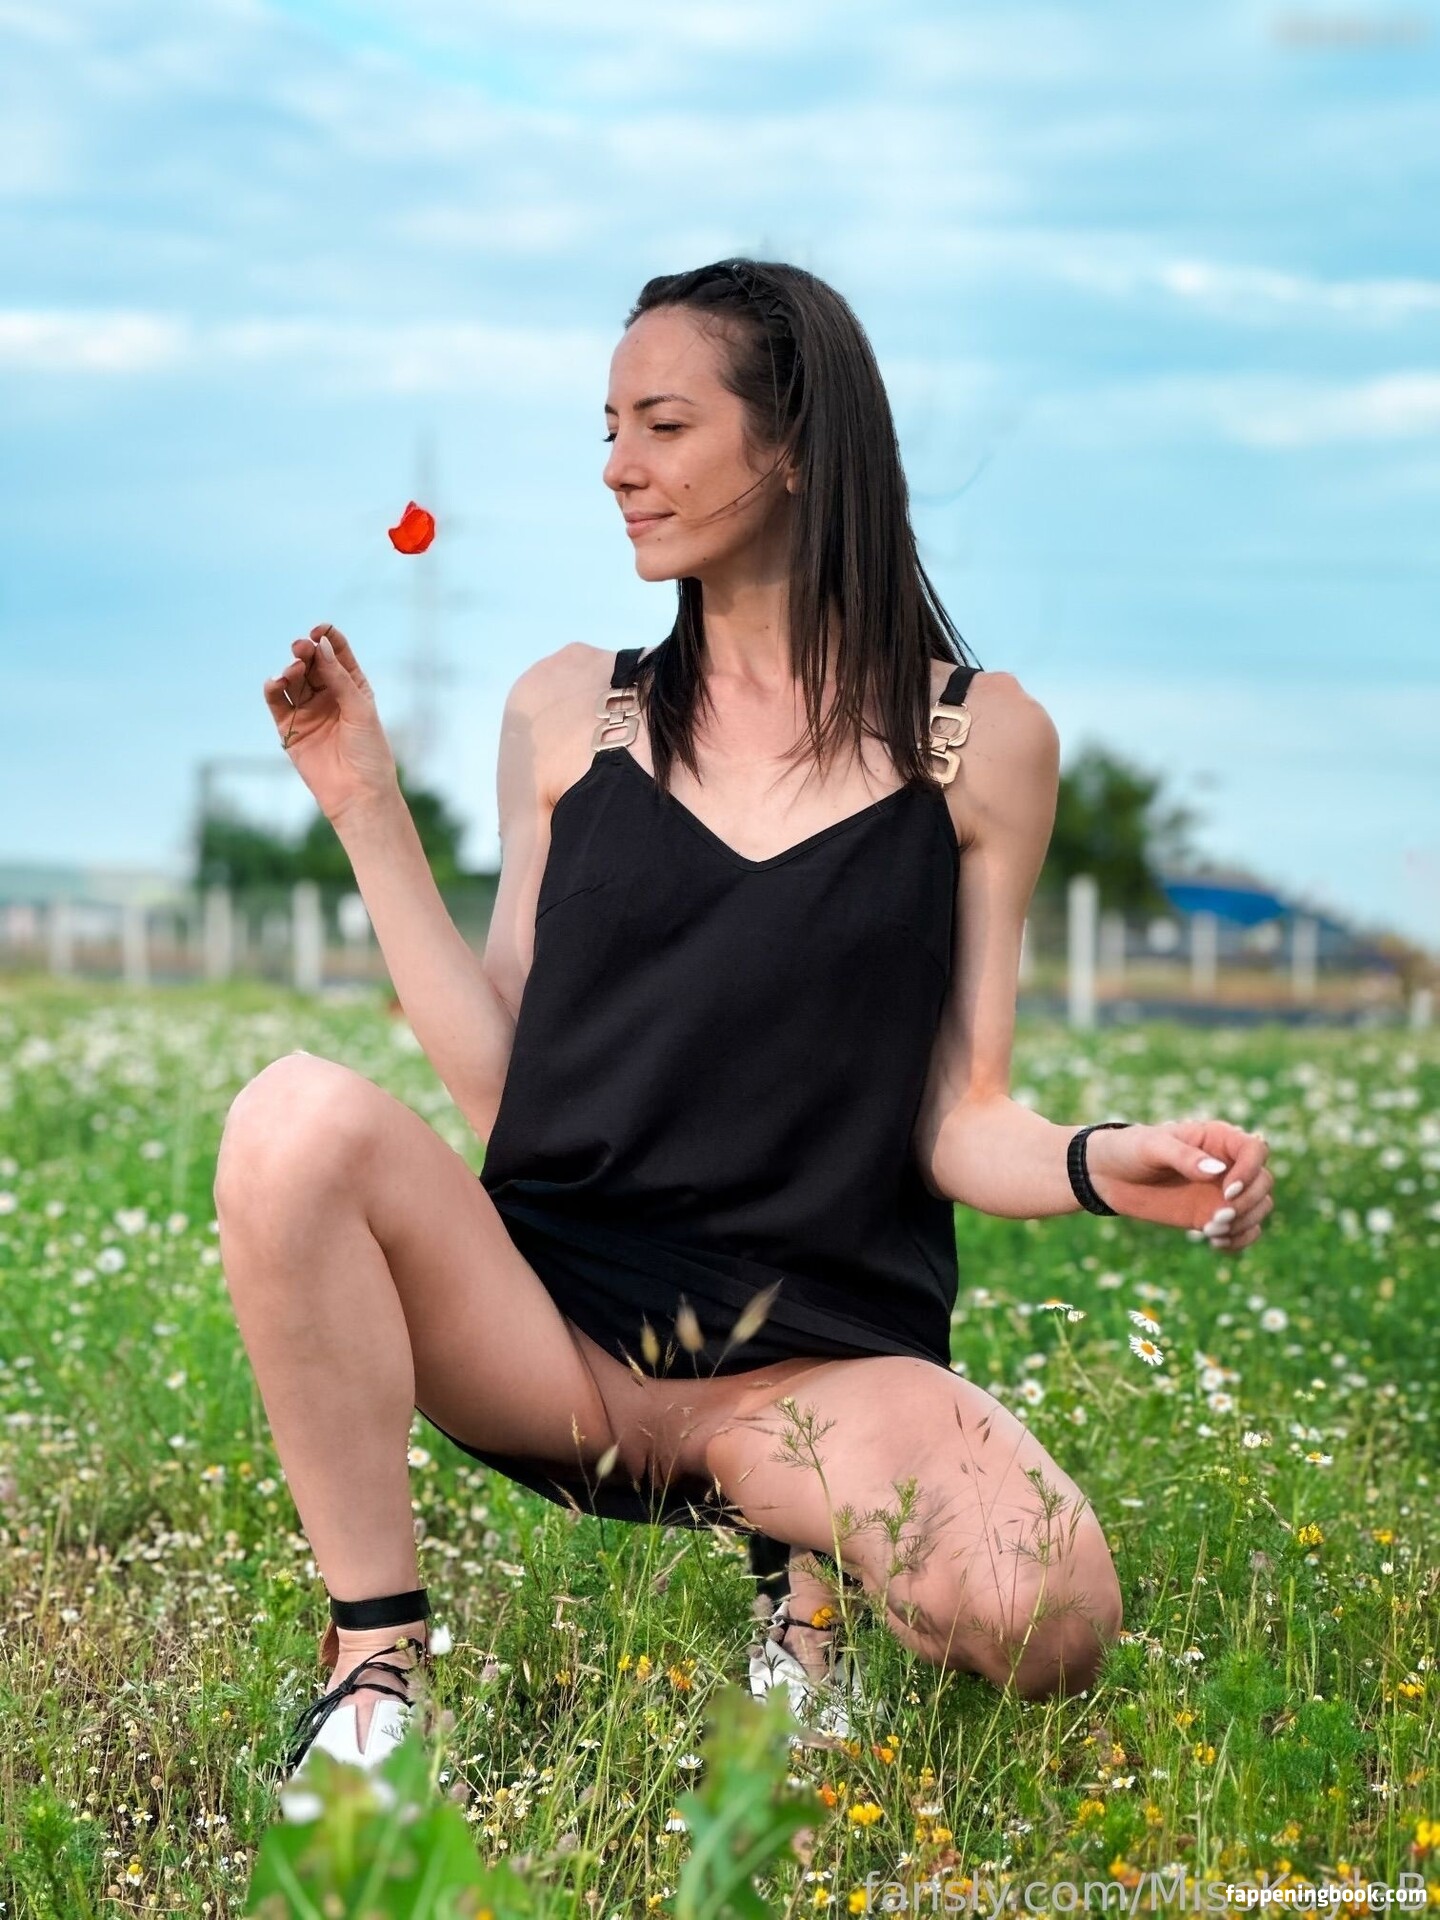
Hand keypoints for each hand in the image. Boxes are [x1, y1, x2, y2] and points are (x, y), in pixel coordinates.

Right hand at [264, 623, 398, 824]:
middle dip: (305, 652)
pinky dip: (273, 688)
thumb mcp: (360, 709)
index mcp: (353, 688)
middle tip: (300, 647)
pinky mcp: (291, 729)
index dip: (327, 638)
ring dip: (290, 670)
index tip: (318, 630)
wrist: (359, 793)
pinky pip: (278, 702)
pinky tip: (276, 681)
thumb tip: (320, 646)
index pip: (337, 654)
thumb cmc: (369, 752)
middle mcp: (329, 696)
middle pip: (312, 664)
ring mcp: (309, 712)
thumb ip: (338, 678)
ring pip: (293, 680)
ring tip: (293, 670)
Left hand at [1084, 1120, 1272, 1252]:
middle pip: (1264, 1182)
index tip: (1228, 1191)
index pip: (1256, 1150)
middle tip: (1217, 1218)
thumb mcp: (1152, 1146)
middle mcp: (1227, 1164)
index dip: (1251, 1171)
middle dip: (1248, 1203)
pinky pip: (1244, 1230)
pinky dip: (1240, 1240)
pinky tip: (1215, 1243)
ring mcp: (1222, 1192)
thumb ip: (1183, 1157)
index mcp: (1218, 1138)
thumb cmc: (1129, 1149)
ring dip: (1244, 1223)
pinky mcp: (1213, 1215)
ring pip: (1260, 1207)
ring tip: (1211, 1231)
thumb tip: (1218, 1171)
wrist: (1107, 1175)